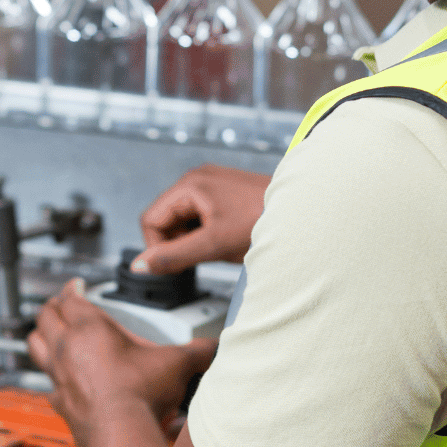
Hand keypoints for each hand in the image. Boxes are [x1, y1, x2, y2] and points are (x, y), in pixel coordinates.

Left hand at [27, 279, 216, 446]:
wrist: (123, 434)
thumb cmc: (141, 395)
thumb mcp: (176, 364)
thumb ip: (197, 351)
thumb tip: (213, 347)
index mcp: (90, 329)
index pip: (71, 297)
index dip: (73, 288)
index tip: (77, 285)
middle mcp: (68, 349)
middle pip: (44, 317)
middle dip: (52, 308)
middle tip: (61, 306)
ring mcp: (60, 377)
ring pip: (35, 347)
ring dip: (41, 337)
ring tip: (50, 335)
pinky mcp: (61, 404)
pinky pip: (48, 386)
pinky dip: (52, 380)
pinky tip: (62, 383)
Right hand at [134, 164, 269, 274]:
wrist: (306, 214)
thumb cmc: (265, 222)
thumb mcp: (213, 245)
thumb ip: (174, 256)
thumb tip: (140, 266)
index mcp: (190, 185)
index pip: (151, 220)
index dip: (157, 248)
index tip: (174, 267)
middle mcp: (198, 179)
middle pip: (166, 219)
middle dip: (177, 243)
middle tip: (201, 258)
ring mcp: (213, 184)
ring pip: (184, 219)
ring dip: (193, 239)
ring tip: (219, 247)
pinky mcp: (225, 192)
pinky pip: (202, 215)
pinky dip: (207, 232)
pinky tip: (227, 240)